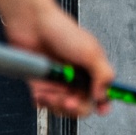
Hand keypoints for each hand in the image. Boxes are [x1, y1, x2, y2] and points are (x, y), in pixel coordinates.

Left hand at [2, 0, 113, 118]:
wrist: (31, 24)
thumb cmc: (61, 31)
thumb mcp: (90, 51)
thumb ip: (103, 74)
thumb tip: (104, 95)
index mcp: (92, 69)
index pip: (103, 92)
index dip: (104, 103)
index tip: (102, 109)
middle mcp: (76, 77)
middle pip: (83, 105)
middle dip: (76, 107)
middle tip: (69, 102)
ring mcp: (59, 82)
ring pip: (62, 108)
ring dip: (57, 104)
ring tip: (50, 93)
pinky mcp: (41, 84)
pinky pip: (44, 104)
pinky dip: (43, 102)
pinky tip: (41, 92)